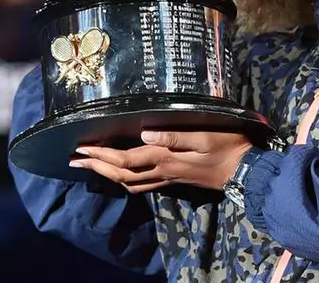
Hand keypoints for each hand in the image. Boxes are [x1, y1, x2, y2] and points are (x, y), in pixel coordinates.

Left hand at [70, 130, 252, 192]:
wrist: (244, 170)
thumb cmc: (227, 145)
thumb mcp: (204, 135)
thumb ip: (174, 135)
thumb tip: (144, 133)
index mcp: (165, 158)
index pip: (126, 158)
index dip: (102, 154)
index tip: (82, 148)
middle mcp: (162, 171)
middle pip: (121, 174)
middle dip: (96, 166)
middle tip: (75, 159)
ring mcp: (167, 179)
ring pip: (129, 183)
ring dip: (106, 175)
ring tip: (90, 166)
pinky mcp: (173, 180)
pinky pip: (141, 185)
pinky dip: (124, 180)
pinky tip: (120, 175)